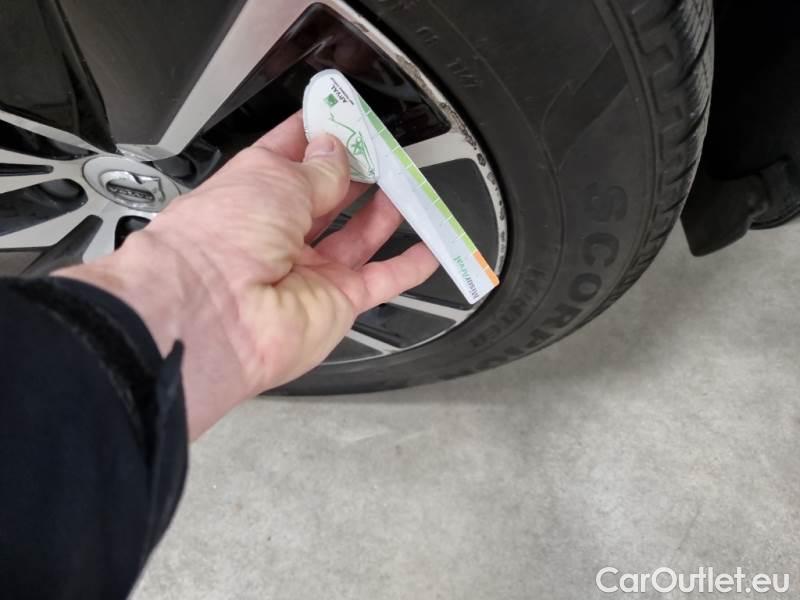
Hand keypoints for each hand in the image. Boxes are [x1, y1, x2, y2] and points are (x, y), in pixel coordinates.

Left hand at [57, 113, 436, 437]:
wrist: (214, 315)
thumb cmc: (219, 239)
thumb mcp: (273, 178)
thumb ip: (317, 167)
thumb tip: (335, 150)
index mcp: (252, 194)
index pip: (291, 156)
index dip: (319, 135)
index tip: (345, 117)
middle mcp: (278, 234)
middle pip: (328, 197)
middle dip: (357, 172)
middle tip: (386, 151)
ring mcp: (308, 270)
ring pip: (357, 236)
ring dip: (383, 212)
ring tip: (407, 185)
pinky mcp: (336, 301)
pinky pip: (381, 281)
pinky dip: (407, 268)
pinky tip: (427, 249)